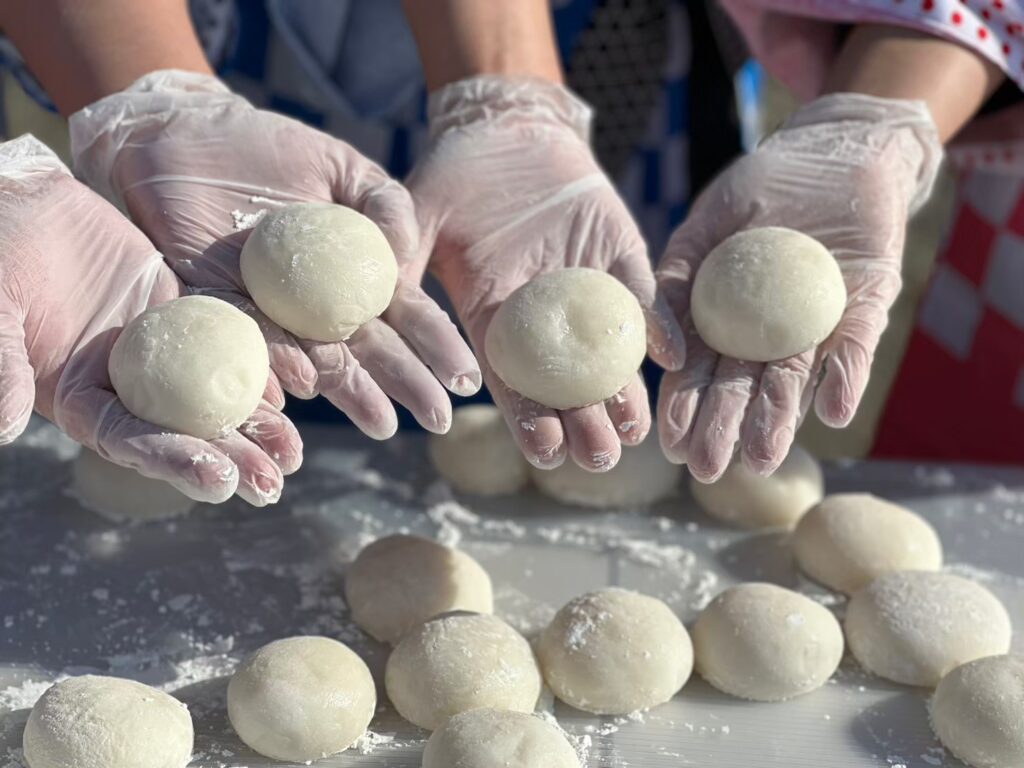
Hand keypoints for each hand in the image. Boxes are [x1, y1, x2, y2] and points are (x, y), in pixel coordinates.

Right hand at [0, 136, 300, 505]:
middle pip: (183, 432)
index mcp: (82, 398)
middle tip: (272, 487)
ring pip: (215, 396)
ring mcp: (163, 355)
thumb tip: (3, 431)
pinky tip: (300, 386)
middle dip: (228, 460)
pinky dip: (263, 365)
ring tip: (294, 454)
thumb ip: (1, 365)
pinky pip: (230, 342)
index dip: (173, 462)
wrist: (28, 204)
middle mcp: (128, 387)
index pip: (130, 441)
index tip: (220, 481)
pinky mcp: (188, 316)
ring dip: (256, 427)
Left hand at [69, 70, 479, 438]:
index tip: (465, 378)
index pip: (406, 317)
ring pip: (318, 362)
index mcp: (356, 276)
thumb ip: (387, 205)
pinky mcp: (220, 309)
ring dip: (353, 394)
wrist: (188, 134)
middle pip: (371, 351)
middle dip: (408, 385)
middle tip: (438, 420)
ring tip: (384, 423)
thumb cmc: (272, 150)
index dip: (436, 347)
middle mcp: (318, 306)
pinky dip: (277, 365)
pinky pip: (252, 341)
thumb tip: (403, 261)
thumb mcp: (345, 168)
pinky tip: (305, 387)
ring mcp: (272, 313)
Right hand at [409, 77, 685, 470]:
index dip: (529, 421)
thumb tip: (381, 308)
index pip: (513, 384)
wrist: (508, 131)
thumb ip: (402, 265)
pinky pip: (644, 298)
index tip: (545, 452)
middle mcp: (543, 320)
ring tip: (635, 434)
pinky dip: (659, 325)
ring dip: (624, 396)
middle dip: (583, 425)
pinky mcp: (623, 261)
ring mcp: (585, 294)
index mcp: (494, 321)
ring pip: (608, 358)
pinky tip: (670, 355)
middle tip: (599, 456)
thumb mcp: (413, 219)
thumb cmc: (454, 174)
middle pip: (566, 386)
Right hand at [656, 94, 941, 481]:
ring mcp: (816, 325)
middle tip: (708, 470)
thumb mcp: (705, 226)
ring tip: (762, 460)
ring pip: (794, 380)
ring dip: (779, 420)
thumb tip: (664, 345)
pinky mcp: (864, 308)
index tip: (669, 445)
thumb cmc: (760, 184)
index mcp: (726, 320)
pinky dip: (844, 378)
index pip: (700, 372)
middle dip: (725, 429)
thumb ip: (677, 277)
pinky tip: (832, 413)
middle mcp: (769, 334)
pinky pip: (854, 347)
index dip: (685, 407)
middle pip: (743, 388)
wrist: (832, 149)